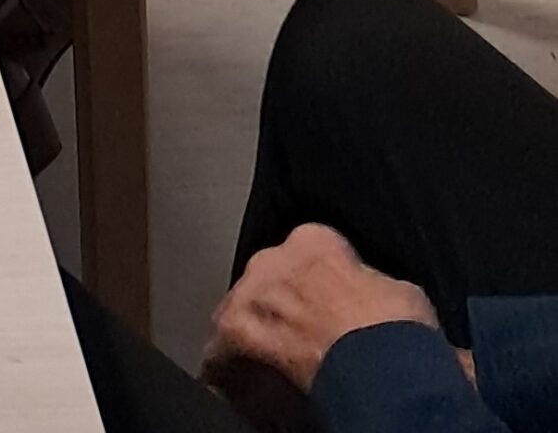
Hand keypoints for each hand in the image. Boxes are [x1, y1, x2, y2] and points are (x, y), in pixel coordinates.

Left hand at [207, 227, 441, 395]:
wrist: (381, 364)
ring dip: (253, 330)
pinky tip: (232, 381)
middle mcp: (275, 257)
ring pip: (241, 308)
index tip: (324, 301)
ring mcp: (252, 291)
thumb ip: (371, 285)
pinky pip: (221, 347)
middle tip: (300, 335)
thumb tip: (376, 301)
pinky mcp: (237, 328)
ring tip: (267, 361)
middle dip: (280, 303)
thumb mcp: (399, 294)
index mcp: (315, 240)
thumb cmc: (398, 331)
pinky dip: (226, 364)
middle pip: (269, 278)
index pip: (307, 250)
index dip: (317, 280)